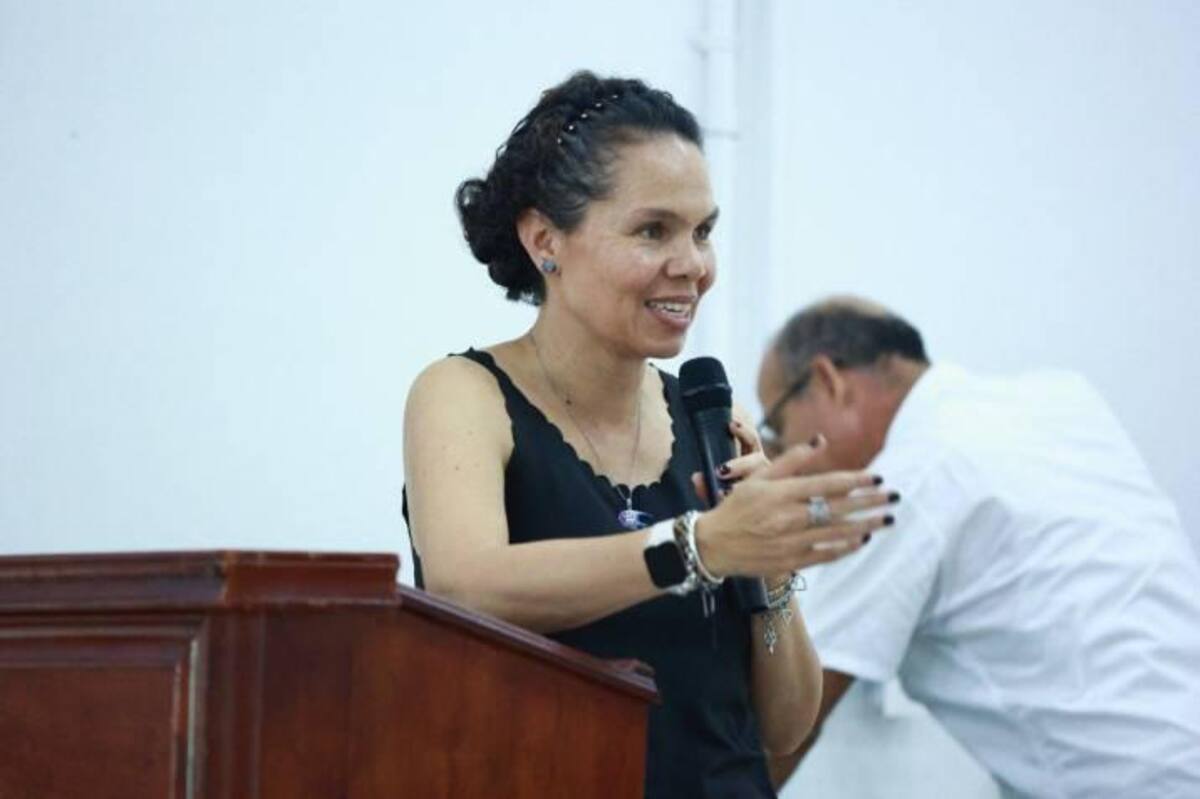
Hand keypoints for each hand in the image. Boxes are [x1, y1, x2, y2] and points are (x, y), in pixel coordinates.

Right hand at [692, 440, 897, 578]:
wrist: (712, 545)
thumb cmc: (735, 507)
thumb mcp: (757, 478)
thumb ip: (790, 460)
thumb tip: (819, 441)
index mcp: (781, 493)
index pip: (826, 485)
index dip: (855, 480)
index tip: (877, 477)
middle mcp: (787, 517)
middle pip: (838, 508)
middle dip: (870, 502)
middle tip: (894, 498)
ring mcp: (790, 541)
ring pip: (836, 532)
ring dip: (865, 525)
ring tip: (886, 519)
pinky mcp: (790, 561)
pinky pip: (825, 554)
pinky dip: (845, 547)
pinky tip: (861, 540)